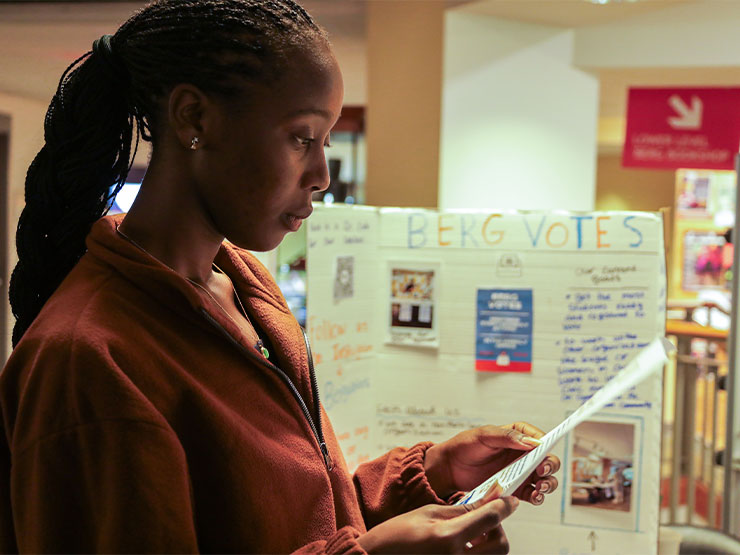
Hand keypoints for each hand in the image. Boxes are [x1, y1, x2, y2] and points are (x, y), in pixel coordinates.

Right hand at [357, 495, 518, 553]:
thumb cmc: (394, 536)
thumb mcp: (427, 513)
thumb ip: (460, 509)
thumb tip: (487, 500)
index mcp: (448, 538)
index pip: (489, 518)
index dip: (504, 506)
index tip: (510, 500)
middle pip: (500, 545)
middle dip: (497, 529)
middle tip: (484, 519)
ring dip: (489, 543)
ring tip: (471, 534)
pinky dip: (477, 553)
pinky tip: (463, 546)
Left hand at [424, 422, 559, 503]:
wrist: (450, 468)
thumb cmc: (465, 446)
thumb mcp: (483, 435)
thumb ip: (507, 437)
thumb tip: (532, 442)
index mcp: (516, 436)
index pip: (538, 437)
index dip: (545, 443)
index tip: (543, 451)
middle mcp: (522, 454)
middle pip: (547, 459)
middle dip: (550, 466)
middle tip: (542, 471)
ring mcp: (520, 472)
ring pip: (544, 478)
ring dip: (548, 483)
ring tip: (539, 487)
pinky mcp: (515, 489)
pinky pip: (532, 494)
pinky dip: (537, 497)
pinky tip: (533, 497)